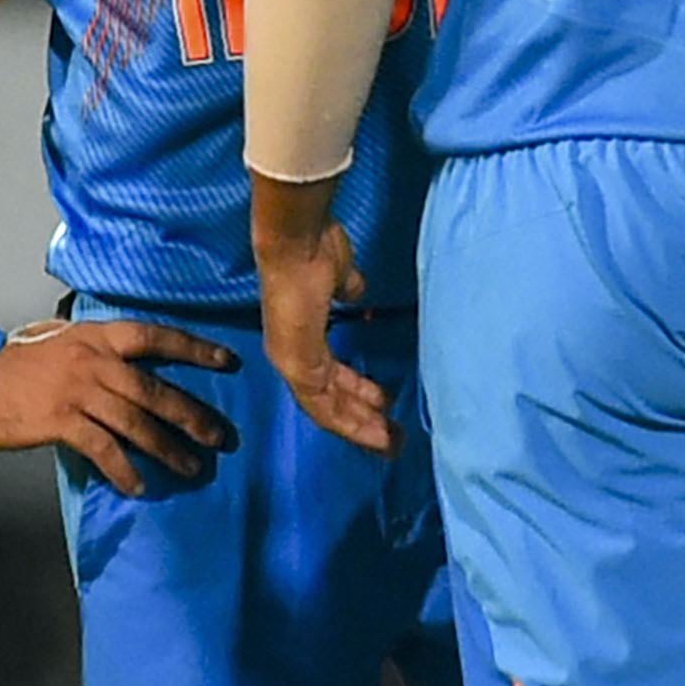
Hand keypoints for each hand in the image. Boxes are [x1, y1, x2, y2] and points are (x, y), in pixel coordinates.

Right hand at [0, 317, 240, 496]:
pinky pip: (104, 448)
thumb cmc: (15, 363)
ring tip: (190, 468)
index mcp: (97, 335)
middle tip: (219, 437)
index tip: (227, 361)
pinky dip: (124, 469)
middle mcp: (94, 360)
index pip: (156, 336)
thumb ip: (96, 350)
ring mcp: (78, 390)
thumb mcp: (60, 340)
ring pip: (136, 422)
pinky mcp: (61, 420)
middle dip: (191, 414)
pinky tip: (138, 485)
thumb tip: (128, 368)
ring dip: (167, 448)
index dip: (193, 348)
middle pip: (154, 388)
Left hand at [252, 175, 391, 451]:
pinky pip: (324, 407)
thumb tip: (357, 292)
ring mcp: (293, 365)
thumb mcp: (340, 275)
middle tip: (391, 434)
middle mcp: (293, 356)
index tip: (383, 402)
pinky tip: (375, 433)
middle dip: (362, 418)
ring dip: (360, 428)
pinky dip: (350, 424)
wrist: (297, 243)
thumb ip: (348, 289)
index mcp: (301, 336)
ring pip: (328, 409)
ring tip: (390, 442)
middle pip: (329, 400)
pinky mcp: (297, 369)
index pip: (330, 376)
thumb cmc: (317, 251)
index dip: (357, 391)